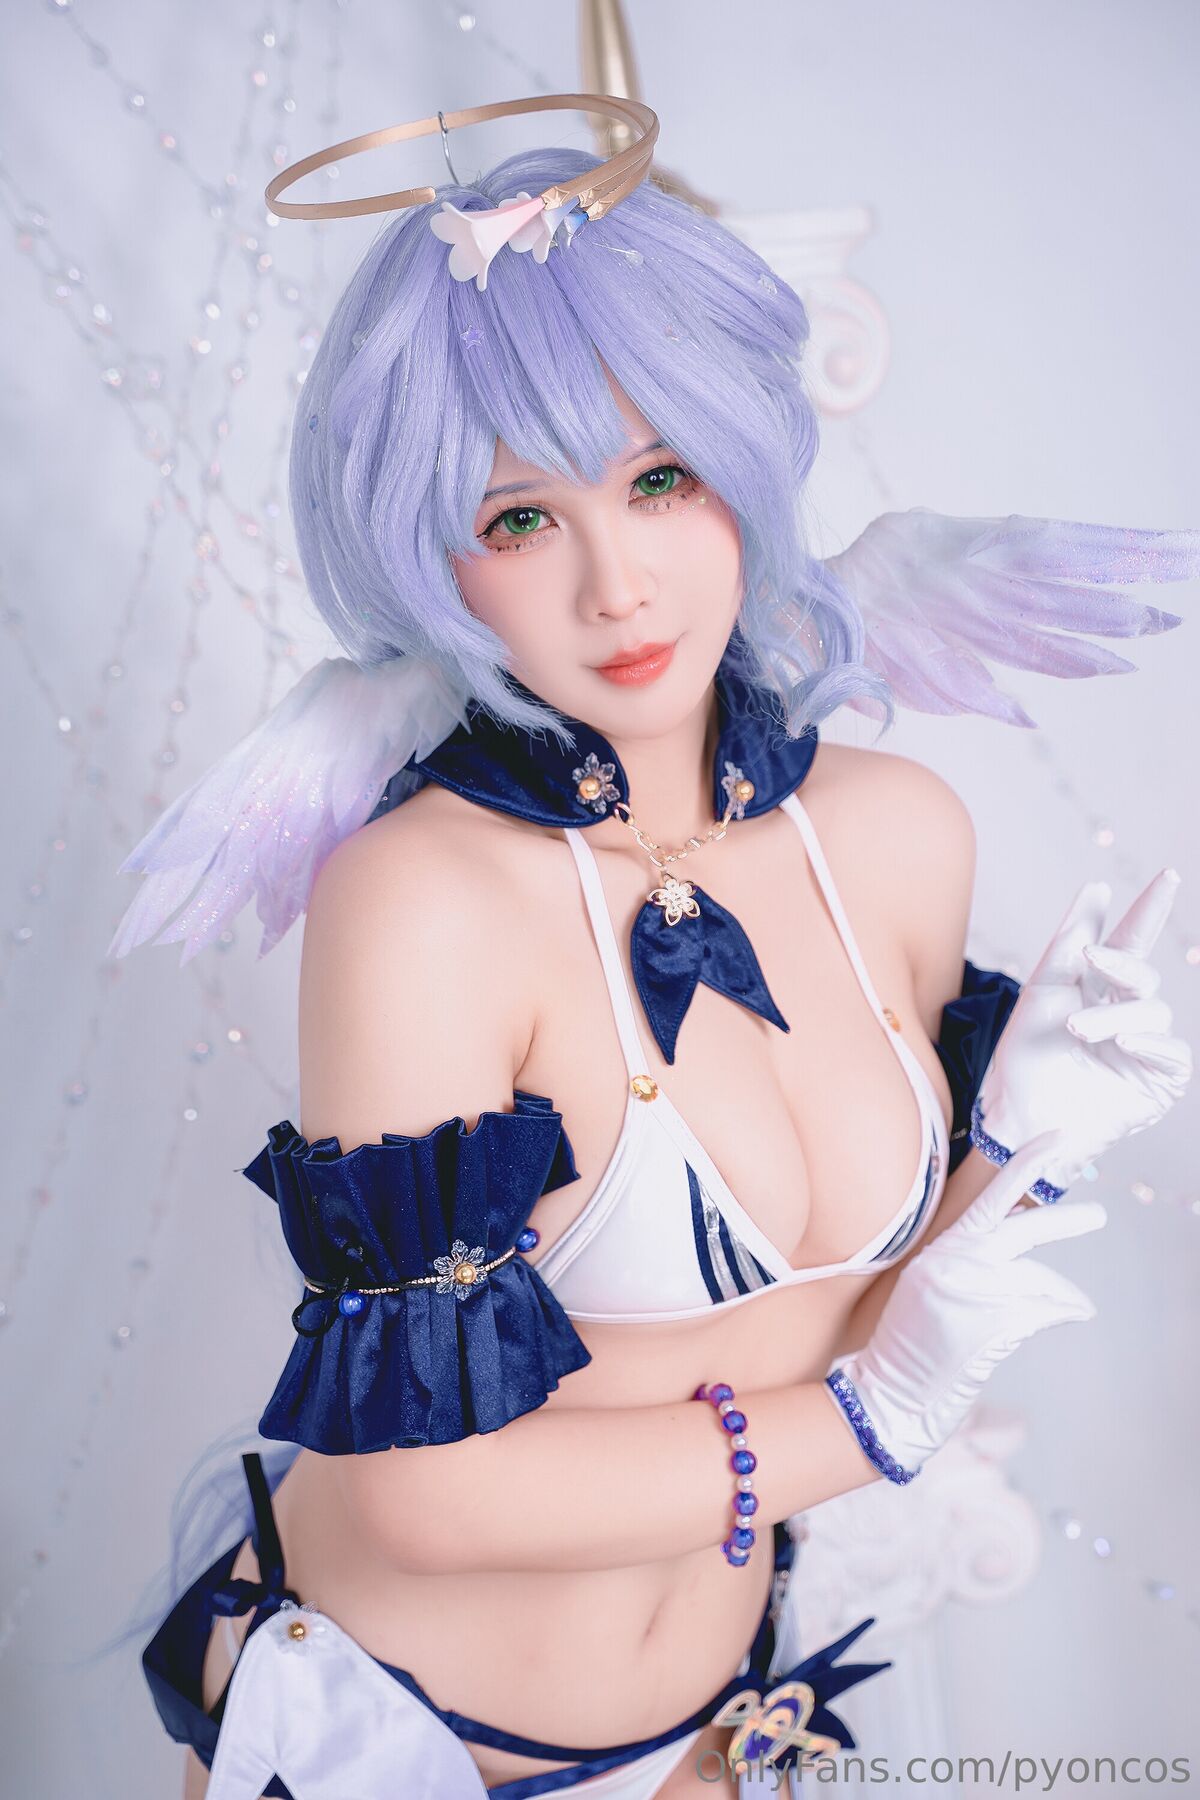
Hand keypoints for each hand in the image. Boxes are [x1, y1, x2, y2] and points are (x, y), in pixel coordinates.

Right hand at [825, 1132, 1104, 1481]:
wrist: (892, 1391)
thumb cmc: (911, 1346)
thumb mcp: (932, 1288)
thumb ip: (971, 1264)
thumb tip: (1028, 1264)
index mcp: (941, 1249)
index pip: (988, 1198)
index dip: (1025, 1165)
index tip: (1054, 1139)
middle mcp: (957, 1262)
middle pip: (1025, 1229)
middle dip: (1067, 1220)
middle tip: (1099, 1214)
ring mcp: (976, 1290)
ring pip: (1042, 1281)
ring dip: (1059, 1296)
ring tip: (1069, 1306)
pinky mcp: (995, 1321)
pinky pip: (1048, 1309)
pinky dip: (1066, 1310)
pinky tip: (1074, 1314)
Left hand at [975, 870, 1191, 1196]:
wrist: (1017, 1117)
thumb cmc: (1024, 1057)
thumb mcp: (1042, 990)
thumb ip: (1070, 940)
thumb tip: (1097, 888)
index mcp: (1098, 990)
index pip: (1130, 942)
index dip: (1149, 910)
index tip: (1168, 876)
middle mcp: (1126, 1016)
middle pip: (1143, 975)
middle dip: (1121, 964)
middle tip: (1091, 958)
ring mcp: (1143, 1050)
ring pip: (1152, 1014)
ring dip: (1116, 1015)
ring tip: (1078, 1029)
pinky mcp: (1156, 1084)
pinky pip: (1172, 1055)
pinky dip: (1149, 1044)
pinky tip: (1125, 1043)